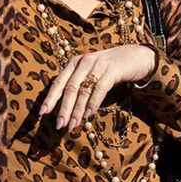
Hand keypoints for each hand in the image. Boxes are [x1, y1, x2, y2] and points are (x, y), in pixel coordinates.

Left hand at [39, 45, 155, 130]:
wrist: (138, 56)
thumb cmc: (112, 69)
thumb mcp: (92, 74)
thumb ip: (80, 87)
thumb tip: (64, 110)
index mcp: (75, 63)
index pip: (59, 81)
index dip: (50, 98)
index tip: (42, 113)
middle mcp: (84, 62)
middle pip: (69, 87)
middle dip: (63, 108)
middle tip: (59, 125)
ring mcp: (98, 65)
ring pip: (83, 90)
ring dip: (77, 110)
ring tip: (73, 125)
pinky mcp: (112, 70)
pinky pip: (99, 89)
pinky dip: (93, 103)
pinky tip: (89, 115)